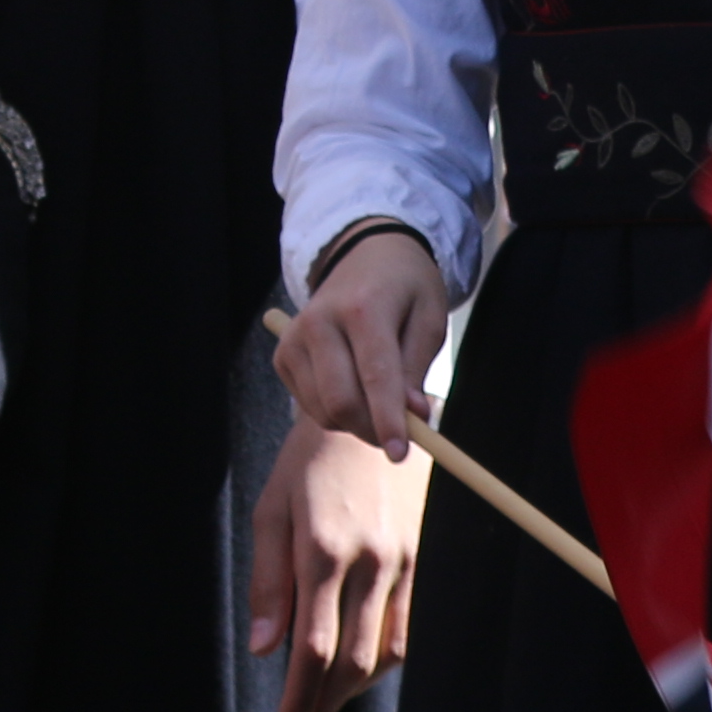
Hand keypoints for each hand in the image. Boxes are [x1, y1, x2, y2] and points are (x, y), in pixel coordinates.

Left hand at [244, 417, 429, 711]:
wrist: (367, 425)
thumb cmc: (305, 466)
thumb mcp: (270, 513)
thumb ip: (269, 582)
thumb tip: (265, 648)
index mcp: (323, 552)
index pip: (314, 647)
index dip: (298, 696)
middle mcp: (369, 565)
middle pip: (350, 660)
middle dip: (321, 703)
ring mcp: (401, 567)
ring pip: (382, 652)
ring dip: (351, 689)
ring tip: (318, 707)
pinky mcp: (419, 565)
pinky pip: (404, 630)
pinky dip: (379, 661)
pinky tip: (355, 673)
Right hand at [274, 225, 454, 458]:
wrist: (364, 256)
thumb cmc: (406, 289)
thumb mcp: (429, 320)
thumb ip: (417, 369)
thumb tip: (412, 416)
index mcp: (362, 309)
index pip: (375, 376)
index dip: (388, 420)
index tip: (401, 455)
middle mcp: (318, 322)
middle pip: (340, 401)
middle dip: (372, 430)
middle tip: (400, 437)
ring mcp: (293, 339)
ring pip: (323, 410)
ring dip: (356, 424)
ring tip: (379, 406)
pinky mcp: (282, 355)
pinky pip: (309, 405)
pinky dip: (335, 413)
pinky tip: (352, 391)